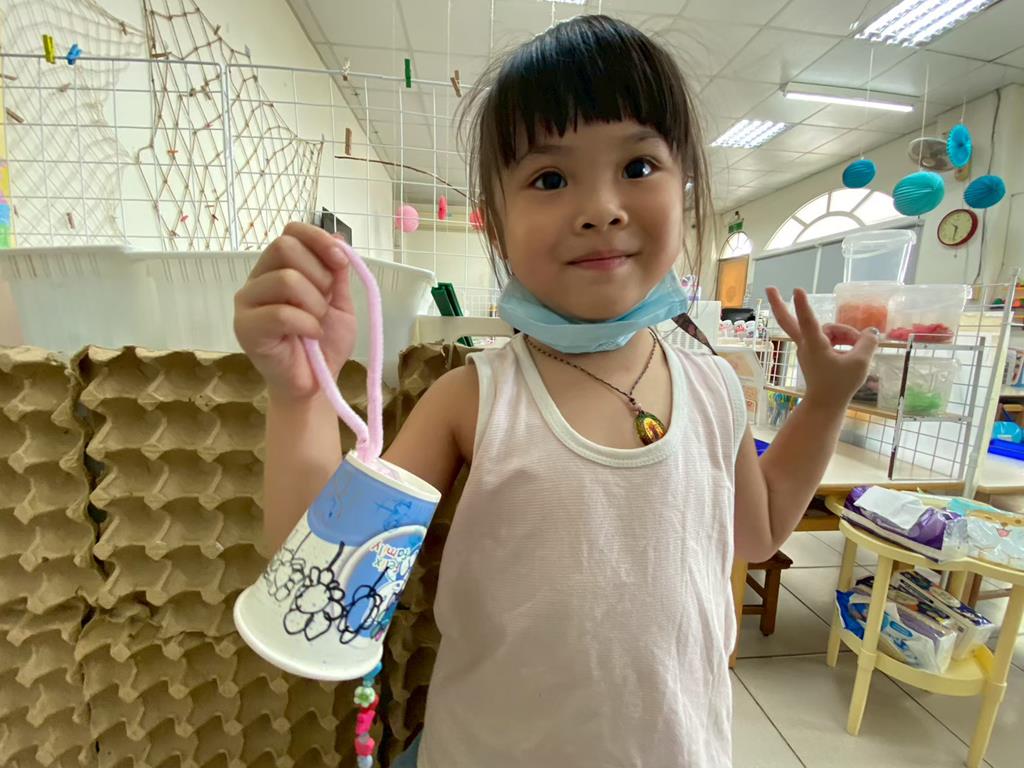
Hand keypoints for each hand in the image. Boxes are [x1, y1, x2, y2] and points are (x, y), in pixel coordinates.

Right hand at [234, 222, 356, 401]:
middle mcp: (258, 279)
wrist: (317, 384)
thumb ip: (336, 271)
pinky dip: (307, 324)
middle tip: (325, 302)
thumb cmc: (324, 344)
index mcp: (279, 268)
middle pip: (284, 247)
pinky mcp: (245, 328)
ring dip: (315, 303)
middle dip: (319, 274)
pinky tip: (311, 337)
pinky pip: (281, 313)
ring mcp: (247, 302)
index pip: (290, 232)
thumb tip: (336, 236)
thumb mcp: (340, 301)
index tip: (341, 260)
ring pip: (286, 278)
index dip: (318, 239)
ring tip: (317, 323)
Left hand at [766, 288, 877, 408]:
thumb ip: (867, 343)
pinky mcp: (813, 351)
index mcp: (815, 345)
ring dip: (845, 334)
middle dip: (779, 303)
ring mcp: (808, 347)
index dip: (804, 305)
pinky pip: (828, 337)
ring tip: (860, 347)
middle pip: (789, 320)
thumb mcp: (860, 363)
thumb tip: (871, 331)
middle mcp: (807, 343)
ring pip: (827, 329)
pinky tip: (855, 347)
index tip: (796, 290)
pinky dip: (842, 340)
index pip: (807, 321)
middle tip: (769, 288)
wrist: (826, 404)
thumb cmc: (840, 385)